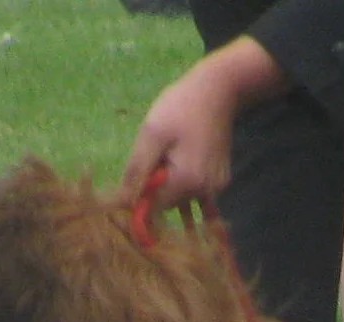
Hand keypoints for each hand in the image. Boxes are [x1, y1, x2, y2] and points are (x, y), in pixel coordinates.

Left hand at [121, 39, 290, 208]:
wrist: (218, 92)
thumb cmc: (181, 107)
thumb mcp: (151, 134)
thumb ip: (137, 171)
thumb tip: (123, 201)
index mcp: (188, 181)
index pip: (156, 208)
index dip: (140, 197)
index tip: (137, 175)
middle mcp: (206, 190)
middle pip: (170, 203)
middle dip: (157, 188)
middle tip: (156, 154)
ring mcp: (217, 186)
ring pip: (183, 198)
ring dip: (170, 186)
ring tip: (172, 152)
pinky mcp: (221, 180)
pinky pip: (198, 192)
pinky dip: (186, 186)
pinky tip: (183, 168)